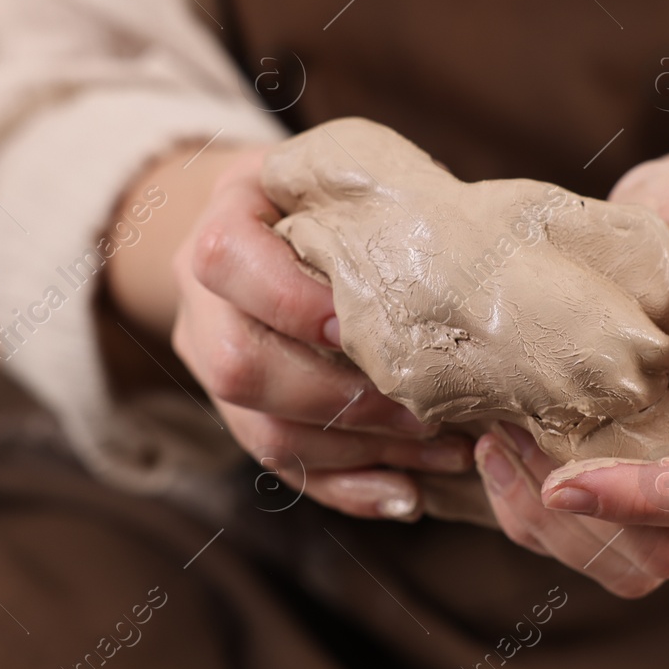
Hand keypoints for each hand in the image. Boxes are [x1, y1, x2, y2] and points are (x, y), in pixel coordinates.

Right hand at [171, 148, 474, 520]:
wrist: (265, 224)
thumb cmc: (322, 197)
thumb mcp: (334, 174)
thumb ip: (370, 201)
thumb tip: (466, 244)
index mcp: (221, 227)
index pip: (228, 263)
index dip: (292, 302)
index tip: (363, 324)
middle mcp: (202, 304)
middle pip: (239, 370)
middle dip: (337, 399)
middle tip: (425, 408)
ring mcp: (214, 366)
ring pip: (263, 432)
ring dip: (359, 451)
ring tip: (442, 451)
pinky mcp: (241, 414)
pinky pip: (283, 467)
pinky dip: (347, 487)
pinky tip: (406, 494)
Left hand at [473, 152, 668, 597]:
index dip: (644, 500)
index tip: (559, 481)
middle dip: (579, 523)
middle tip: (503, 443)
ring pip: (628, 563)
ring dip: (548, 527)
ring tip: (494, 442)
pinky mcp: (643, 485)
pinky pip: (590, 540)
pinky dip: (531, 513)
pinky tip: (495, 446)